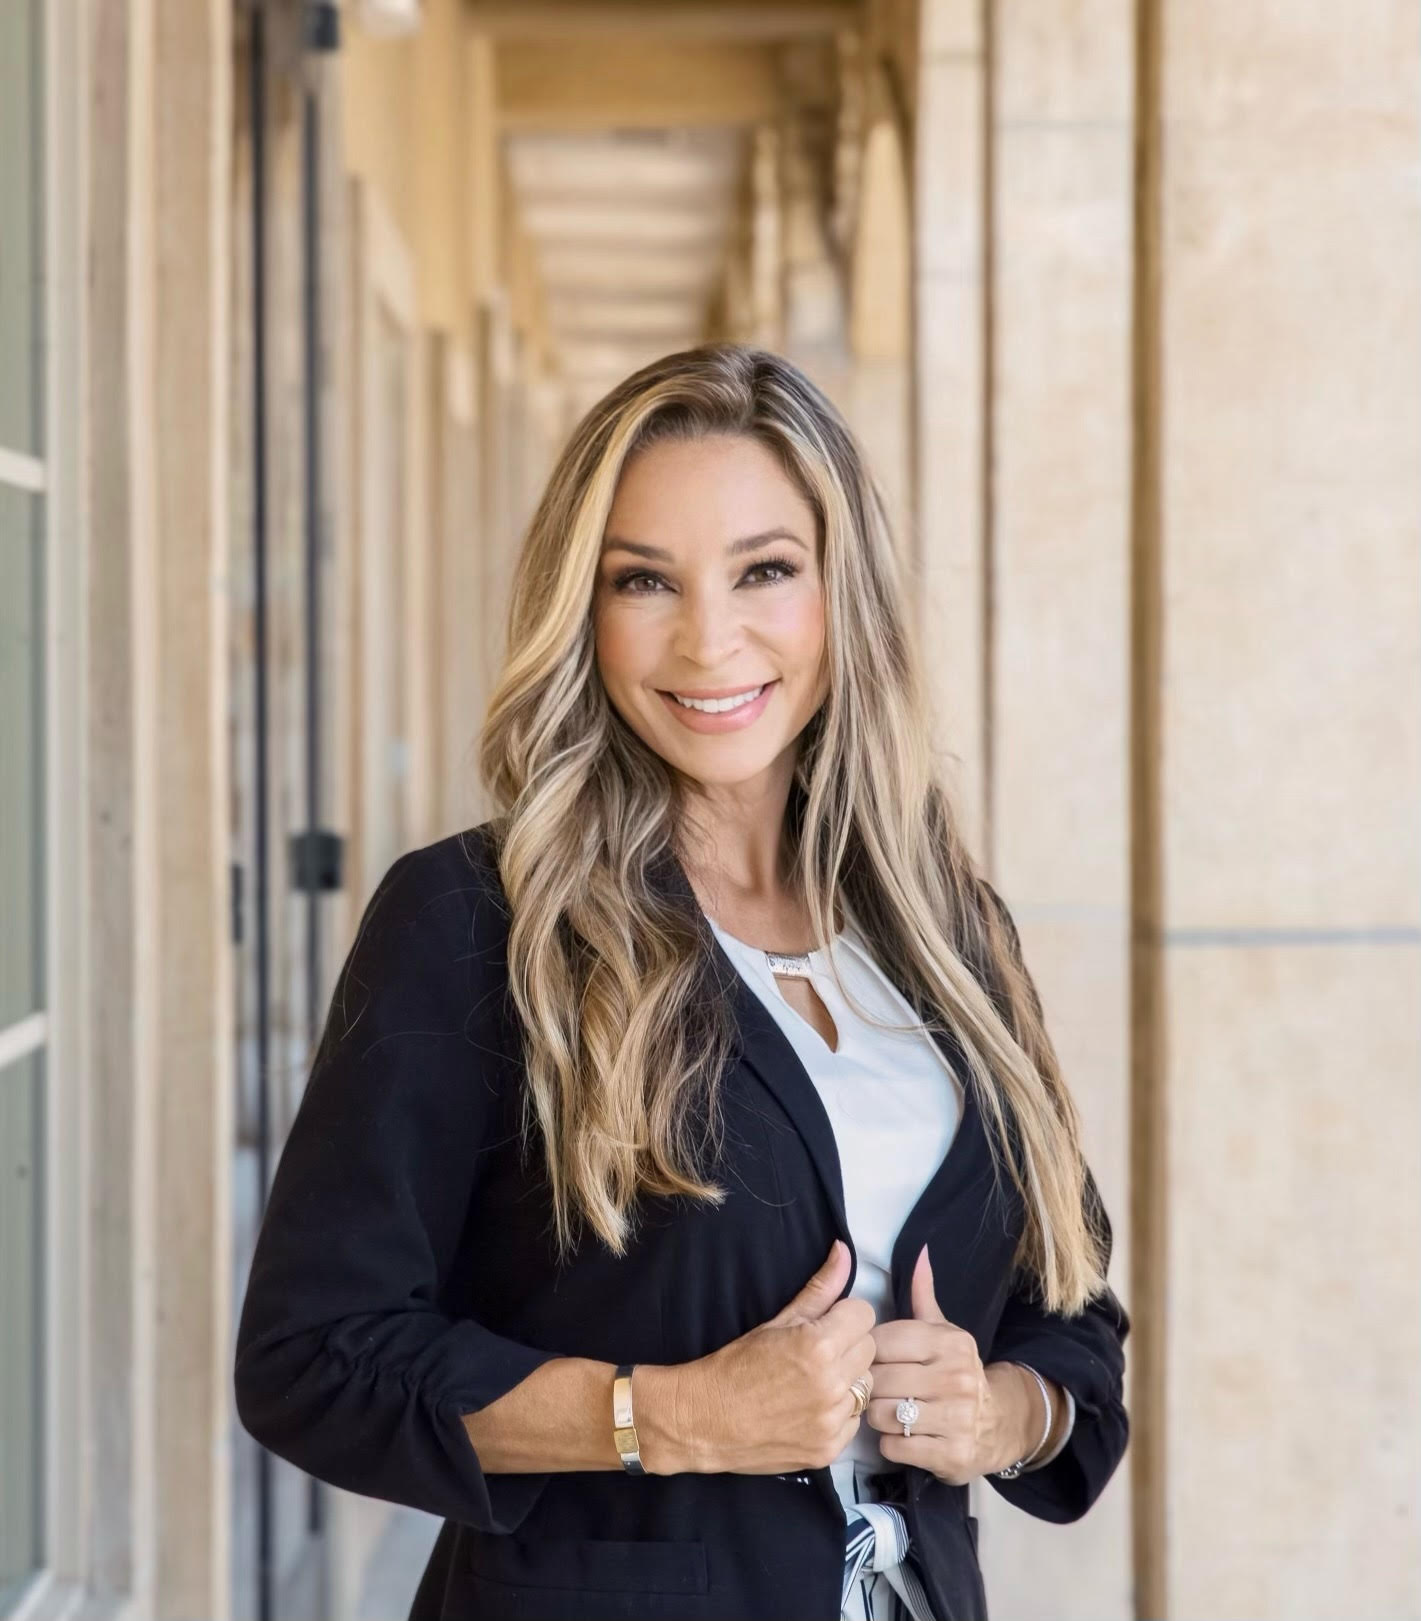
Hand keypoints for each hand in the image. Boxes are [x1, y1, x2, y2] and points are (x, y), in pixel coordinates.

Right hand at [672, 1239, 876, 1474]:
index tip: (825, 1324)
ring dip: (847, 1380)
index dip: (844, 1316)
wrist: (704, 1419)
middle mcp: (831, 1385)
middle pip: (869, 1350)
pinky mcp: (829, 1449)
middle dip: (848, 1345)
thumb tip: (844, 1251)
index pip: (864, 1315)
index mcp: (819, 1346)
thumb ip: (820, 1288)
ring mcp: (831, 1422)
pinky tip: (810, 1408)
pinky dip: (839, 1413)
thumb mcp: (777, 1321)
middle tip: (817, 1352)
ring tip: (813, 1381)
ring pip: (865, 1386)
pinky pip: (855, 1421)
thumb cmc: (737, 1364)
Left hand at [865, 1244, 1025, 1485]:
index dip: (869, 1353)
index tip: (877, 1361)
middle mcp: (956, 1377)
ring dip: (878, 1418)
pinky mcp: (951, 1454)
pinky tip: (904, 1437)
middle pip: (878, 1380)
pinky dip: (891, 1444)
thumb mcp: (943, 1332)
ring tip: (891, 1413)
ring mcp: (956, 1418)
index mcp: (949, 1342)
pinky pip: (893, 1447)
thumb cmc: (955, 1372)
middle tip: (881, 1391)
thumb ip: (923, 1296)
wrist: (998, 1424)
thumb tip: (918, 1254)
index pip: (882, 1341)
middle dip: (871, 1388)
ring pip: (881, 1415)